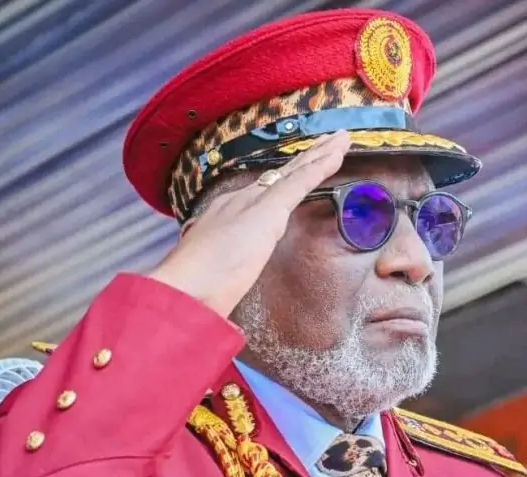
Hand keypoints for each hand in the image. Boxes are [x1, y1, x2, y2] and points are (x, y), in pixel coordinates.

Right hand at [148, 130, 351, 315]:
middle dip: (307, 156)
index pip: (265, 190)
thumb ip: (222, 273)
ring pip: (295, 171)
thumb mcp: (210, 274)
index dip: (286, 176)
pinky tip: (338, 153)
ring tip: (342, 138)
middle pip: (281, 174)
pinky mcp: (268, 211)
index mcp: (226, 214)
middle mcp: (239, 201)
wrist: (184, 288)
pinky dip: (322, 166)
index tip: (301, 164)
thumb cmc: (193, 288)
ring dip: (322, 153)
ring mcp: (254, 203)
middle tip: (329, 140)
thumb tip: (222, 288)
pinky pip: (301, 182)